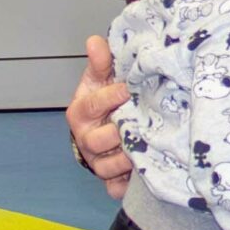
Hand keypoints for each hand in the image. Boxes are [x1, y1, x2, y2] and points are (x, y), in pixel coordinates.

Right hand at [67, 36, 132, 199]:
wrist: (104, 132)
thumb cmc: (104, 101)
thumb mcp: (101, 79)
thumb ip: (101, 62)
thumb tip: (95, 41)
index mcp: (80, 112)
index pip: (91, 105)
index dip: (109, 97)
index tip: (129, 88)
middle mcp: (85, 140)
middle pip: (97, 140)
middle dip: (120, 132)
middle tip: (143, 123)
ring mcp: (97, 163)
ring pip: (108, 167)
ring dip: (128, 159)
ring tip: (148, 147)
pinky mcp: (111, 182)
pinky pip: (117, 188)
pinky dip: (130, 184)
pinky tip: (147, 173)